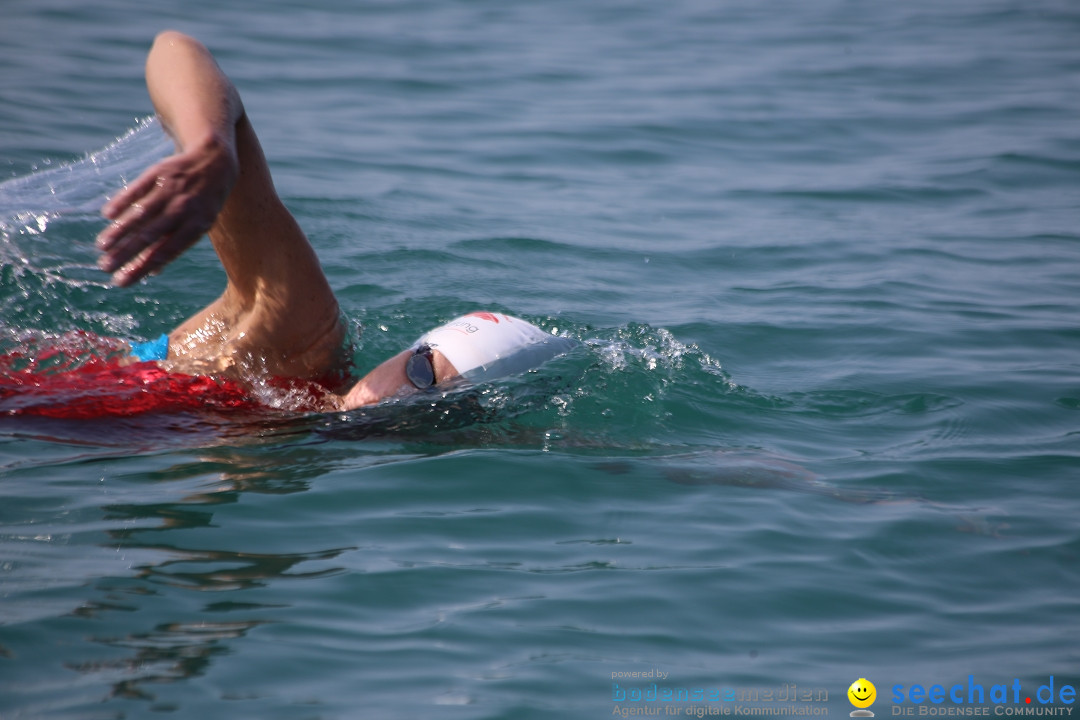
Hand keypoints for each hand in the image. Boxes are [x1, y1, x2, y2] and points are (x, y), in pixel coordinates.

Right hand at [96, 134, 236, 286]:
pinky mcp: (158, 173)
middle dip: (125, 253)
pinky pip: (136, 189)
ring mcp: (170, 189)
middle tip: (105, 267)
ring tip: (102, 247)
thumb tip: (152, 272)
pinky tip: (108, 216)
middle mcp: (182, 208)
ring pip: (140, 213)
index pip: (165, 252)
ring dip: (119, 231)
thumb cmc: (204, 203)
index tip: (123, 281)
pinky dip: (121, 202)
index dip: (142, 267)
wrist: (213, 162)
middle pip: (149, 235)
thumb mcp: (200, 225)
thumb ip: (176, 245)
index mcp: (195, 226)